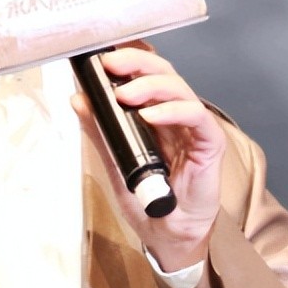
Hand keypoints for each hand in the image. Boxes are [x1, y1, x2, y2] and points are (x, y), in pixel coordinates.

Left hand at [72, 44, 225, 271]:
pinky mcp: (209, 143)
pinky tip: (151, 116)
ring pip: (179, 89)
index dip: (128, 58)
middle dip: (136, 63)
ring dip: (150, 86)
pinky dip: (173, 112)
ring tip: (125, 94)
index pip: (145, 74)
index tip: (102, 54)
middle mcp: (175, 115)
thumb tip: (78, 99)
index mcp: (154, 113)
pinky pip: (196, 117)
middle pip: (163, 73)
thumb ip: (100, 131)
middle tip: (110, 64)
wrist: (166, 233)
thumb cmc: (146, 199)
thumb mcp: (114, 162)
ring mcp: (193, 127)